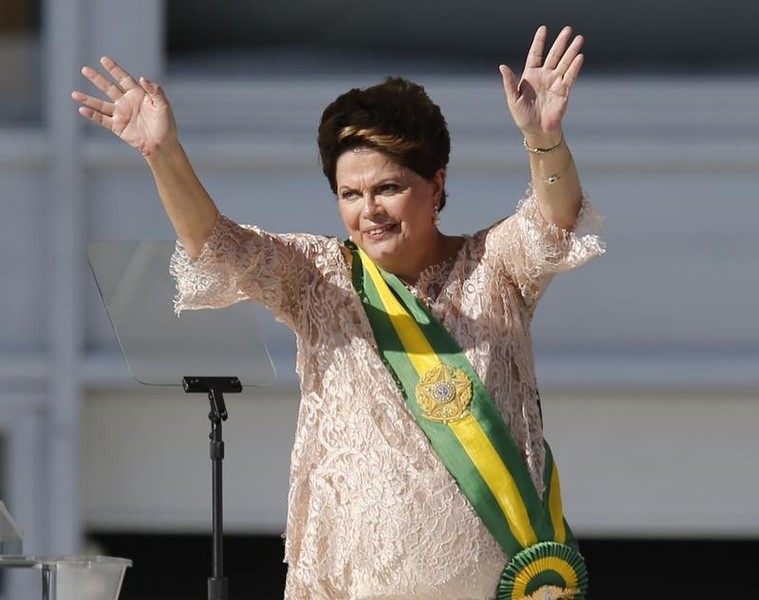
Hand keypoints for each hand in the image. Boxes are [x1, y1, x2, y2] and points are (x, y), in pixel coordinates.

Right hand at [71, 57, 176, 156]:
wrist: (162, 144)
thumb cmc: (165, 124)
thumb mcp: (163, 105)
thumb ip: (155, 90)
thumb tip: (142, 78)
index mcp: (138, 94)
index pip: (123, 78)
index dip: (114, 69)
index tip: (103, 59)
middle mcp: (127, 102)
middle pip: (109, 88)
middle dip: (97, 79)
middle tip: (84, 69)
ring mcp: (120, 114)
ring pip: (101, 104)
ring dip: (88, 99)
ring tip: (74, 94)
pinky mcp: (117, 126)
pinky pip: (102, 119)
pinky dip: (92, 115)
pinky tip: (82, 109)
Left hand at [499, 26, 583, 143]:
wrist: (537, 131)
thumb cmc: (523, 116)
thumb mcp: (513, 99)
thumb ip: (509, 82)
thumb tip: (502, 66)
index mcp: (531, 75)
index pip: (535, 54)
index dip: (539, 42)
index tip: (543, 29)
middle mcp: (544, 76)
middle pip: (554, 55)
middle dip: (560, 42)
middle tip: (568, 29)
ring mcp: (555, 82)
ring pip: (565, 63)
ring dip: (572, 51)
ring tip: (579, 39)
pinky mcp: (564, 91)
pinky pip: (570, 76)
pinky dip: (574, 67)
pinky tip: (579, 57)